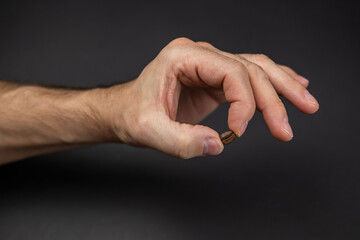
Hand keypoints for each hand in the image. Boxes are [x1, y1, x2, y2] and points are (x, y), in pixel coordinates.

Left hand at [103, 38, 318, 158]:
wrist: (124, 111)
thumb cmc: (133, 115)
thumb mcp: (149, 131)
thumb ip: (181, 141)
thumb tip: (217, 145)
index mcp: (184, 56)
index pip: (230, 72)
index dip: (243, 103)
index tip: (238, 133)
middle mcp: (200, 54)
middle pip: (250, 69)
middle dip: (273, 99)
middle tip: (286, 128)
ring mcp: (209, 65)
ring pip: (256, 69)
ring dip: (282, 88)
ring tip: (307, 103)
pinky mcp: (214, 79)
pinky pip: (249, 77)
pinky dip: (272, 84)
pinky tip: (292, 86)